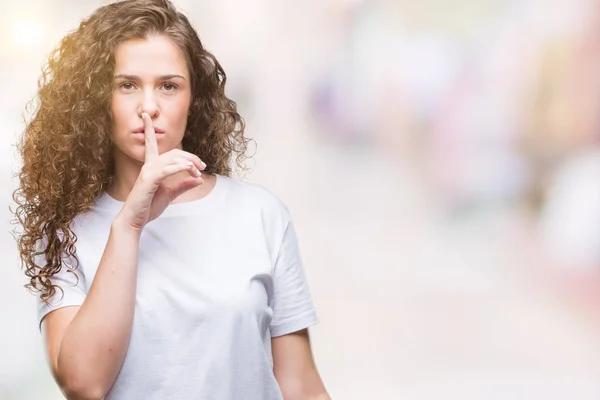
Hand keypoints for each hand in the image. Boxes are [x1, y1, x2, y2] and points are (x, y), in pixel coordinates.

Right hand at [118, 113, 204, 229]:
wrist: (135, 220)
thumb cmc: (149, 206)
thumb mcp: (170, 194)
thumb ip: (183, 185)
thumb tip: (198, 179)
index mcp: (151, 167)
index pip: (151, 144)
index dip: (149, 129)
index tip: (146, 116)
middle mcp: (148, 166)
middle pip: (172, 152)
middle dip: (190, 156)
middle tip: (202, 166)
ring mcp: (148, 172)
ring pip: (172, 159)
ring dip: (188, 163)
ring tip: (198, 171)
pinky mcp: (149, 180)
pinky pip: (167, 169)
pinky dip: (181, 168)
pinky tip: (191, 171)